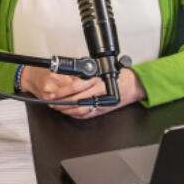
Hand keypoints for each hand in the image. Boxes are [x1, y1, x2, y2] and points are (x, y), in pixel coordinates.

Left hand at [21, 66, 144, 119]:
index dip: (62, 91)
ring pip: (79, 110)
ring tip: (57, 107)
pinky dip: (74, 114)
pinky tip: (67, 111)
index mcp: (97, 80)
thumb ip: (85, 69)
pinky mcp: (101, 111)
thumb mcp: (100, 68)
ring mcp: (101, 103)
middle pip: (75, 100)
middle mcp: (99, 92)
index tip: (54, 93)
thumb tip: (67, 68)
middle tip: (51, 101)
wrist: (131, 86)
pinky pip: (85, 115)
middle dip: (61, 102)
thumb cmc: (117, 76)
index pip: (75, 86)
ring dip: (66, 110)